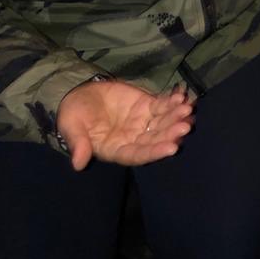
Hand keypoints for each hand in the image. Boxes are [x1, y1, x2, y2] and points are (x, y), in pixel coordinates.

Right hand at [57, 80, 194, 170]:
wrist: (79, 94)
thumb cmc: (74, 115)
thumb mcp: (72, 127)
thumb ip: (78, 144)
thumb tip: (78, 164)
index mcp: (116, 150)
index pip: (138, 155)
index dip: (154, 152)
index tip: (172, 148)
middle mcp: (134, 139)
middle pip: (156, 139)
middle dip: (171, 133)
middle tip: (186, 126)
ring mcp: (142, 123)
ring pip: (163, 123)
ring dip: (176, 117)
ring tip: (187, 110)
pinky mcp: (147, 106)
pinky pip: (162, 106)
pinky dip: (172, 103)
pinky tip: (181, 97)